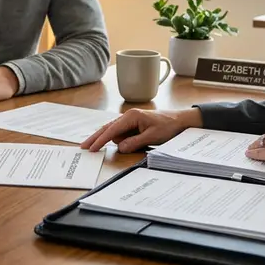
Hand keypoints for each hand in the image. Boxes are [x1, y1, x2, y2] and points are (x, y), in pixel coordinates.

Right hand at [80, 108, 201, 152]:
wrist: (180, 120)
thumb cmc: (168, 126)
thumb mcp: (152, 137)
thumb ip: (135, 143)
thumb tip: (120, 148)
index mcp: (131, 116)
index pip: (111, 130)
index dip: (100, 140)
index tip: (92, 148)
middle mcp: (128, 116)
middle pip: (107, 128)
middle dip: (96, 138)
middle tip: (84, 147)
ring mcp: (130, 120)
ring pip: (115, 132)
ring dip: (113, 141)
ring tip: (122, 144)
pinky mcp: (133, 125)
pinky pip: (122, 133)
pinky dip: (118, 139)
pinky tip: (118, 144)